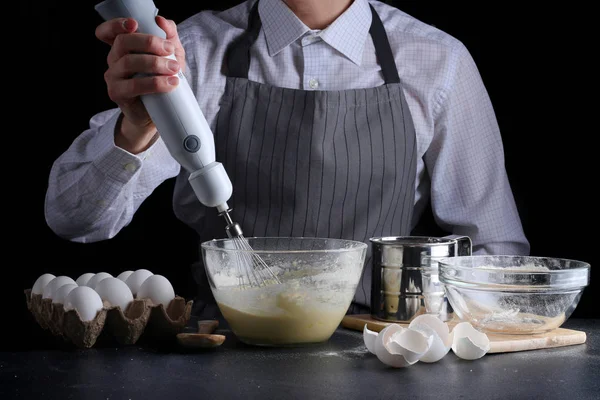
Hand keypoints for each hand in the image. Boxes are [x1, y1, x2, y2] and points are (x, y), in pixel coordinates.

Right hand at [95, 16, 185, 153]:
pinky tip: (171, 83)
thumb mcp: (171, 55)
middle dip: (148, 42)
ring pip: (128, 62)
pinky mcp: (117, 94)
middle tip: (170, 50)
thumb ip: (169, 36)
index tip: (134, 24)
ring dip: (155, 63)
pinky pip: (133, 86)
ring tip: (174, 69)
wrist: (158, 112)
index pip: (109, 31)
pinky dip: (155, 83)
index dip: (116, 24)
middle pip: (123, 42)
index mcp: (123, 47)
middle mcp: (114, 59)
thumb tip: (163, 21)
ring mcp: (113, 76)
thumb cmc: (162, 79)